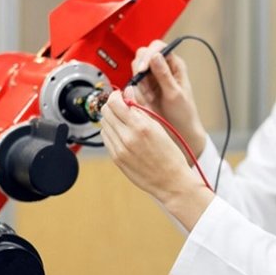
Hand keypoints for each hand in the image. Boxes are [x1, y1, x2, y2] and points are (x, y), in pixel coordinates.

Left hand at [100, 89, 212, 229]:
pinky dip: (112, 132)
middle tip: (122, 107)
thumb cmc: (170, 155)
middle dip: (112, 106)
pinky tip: (123, 134)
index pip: (115, 102)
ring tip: (124, 122)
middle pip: (106, 111)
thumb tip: (129, 93)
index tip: (121, 95)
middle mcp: (127, 137)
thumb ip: (141, 109)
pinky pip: (106, 138)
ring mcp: (119, 149)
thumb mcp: (159, 127)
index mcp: (141, 126)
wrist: (171, 181)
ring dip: (111, 119)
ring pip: (104, 124)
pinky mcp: (116, 158)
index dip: (116, 95)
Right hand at [128, 39, 206, 156]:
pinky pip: (134, 83)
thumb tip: (155, 55)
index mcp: (175, 65)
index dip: (149, 54)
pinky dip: (135, 89)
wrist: (180, 132)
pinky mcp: (145, 89)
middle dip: (140, 66)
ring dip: (138, 79)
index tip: (143, 68)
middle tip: (140, 80)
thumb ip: (164, 75)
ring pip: (137, 68)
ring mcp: (153, 78)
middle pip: (144, 55)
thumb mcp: (175, 94)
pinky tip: (143, 98)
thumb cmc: (184, 114)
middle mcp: (163, 69)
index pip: (158, 47)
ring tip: (147, 94)